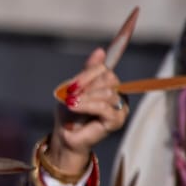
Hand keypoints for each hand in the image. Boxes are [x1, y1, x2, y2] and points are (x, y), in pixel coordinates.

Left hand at [48, 48, 126, 176]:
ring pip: (107, 92)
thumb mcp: (75, 89)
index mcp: (109, 83)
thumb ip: (87, 72)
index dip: (85, 75)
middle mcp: (118, 93)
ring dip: (84, 98)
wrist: (65, 135)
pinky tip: (74, 107)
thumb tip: (101, 50)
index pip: (103, 69)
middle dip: (85, 86)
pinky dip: (87, 106)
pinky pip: (105, 107)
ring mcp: (120, 107)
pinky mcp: (117, 120)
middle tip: (70, 97)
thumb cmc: (69, 113)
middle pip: (108, 78)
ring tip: (72, 105)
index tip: (71, 86)